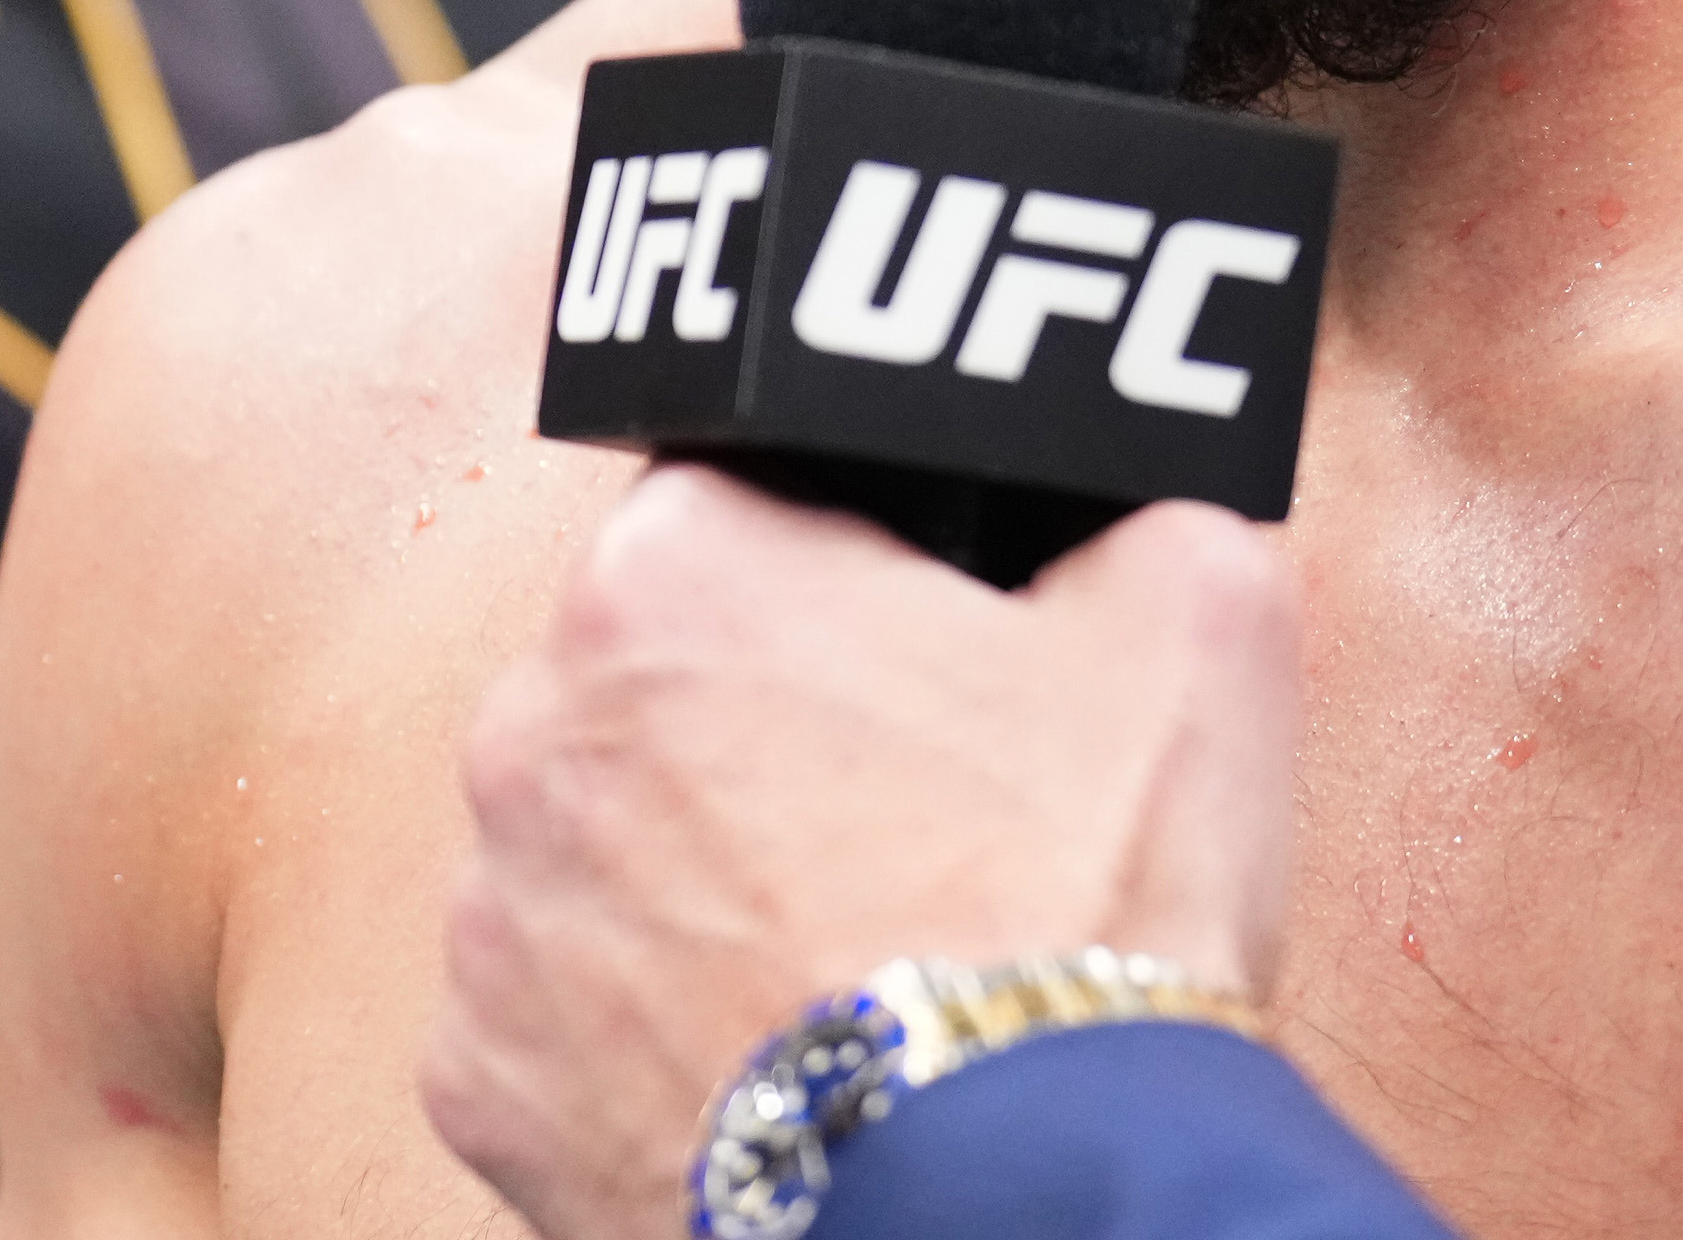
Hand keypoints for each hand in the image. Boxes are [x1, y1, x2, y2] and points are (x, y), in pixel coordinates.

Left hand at [421, 467, 1302, 1239]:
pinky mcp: (484, 1083)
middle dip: (767, 724)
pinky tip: (785, 1043)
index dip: (857, 579)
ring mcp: (497, 916)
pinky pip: (566, 1016)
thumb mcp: (1198, 623)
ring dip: (701, 877)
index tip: (923, 653)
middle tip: (912, 804)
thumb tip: (1127, 519)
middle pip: (659, 682)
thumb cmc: (1075, 916)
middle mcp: (536, 723)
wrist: (1015, 1194)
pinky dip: (654, 1030)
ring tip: (855, 941)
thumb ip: (1134, 515)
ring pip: (606, 851)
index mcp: (675, 567)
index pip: (748, 510)